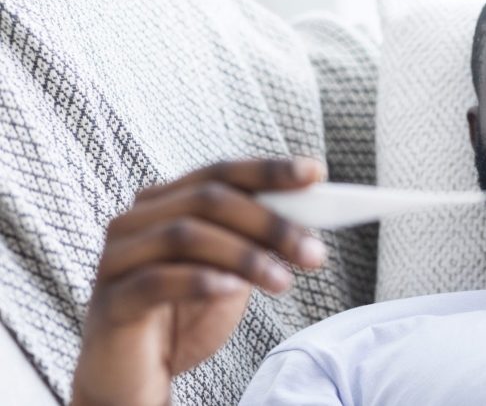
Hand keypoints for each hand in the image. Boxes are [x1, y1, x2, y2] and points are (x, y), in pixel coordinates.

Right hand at [71, 159, 327, 405]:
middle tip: (314, 252)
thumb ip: (259, 241)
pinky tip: (233, 290)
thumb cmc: (187, 315)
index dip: (269, 170)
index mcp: (167, 202)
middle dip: (270, 223)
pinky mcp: (111, 300)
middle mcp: (137, 220)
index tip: (315, 172)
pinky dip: (200, 280)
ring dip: (244, 255)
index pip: (222, 172)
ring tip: (283, 282)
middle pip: (209, 199)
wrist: (139, 374)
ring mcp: (118, 258)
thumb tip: (313, 216)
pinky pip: (156, 280)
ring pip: (185, 235)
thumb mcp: (233, 271)